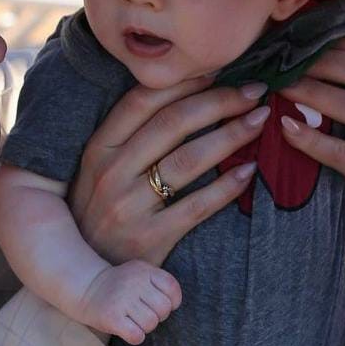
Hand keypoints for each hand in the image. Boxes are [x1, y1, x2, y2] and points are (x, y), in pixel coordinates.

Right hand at [70, 77, 268, 267]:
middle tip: (255, 91)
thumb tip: (187, 96)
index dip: (186, 81)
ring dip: (230, 136)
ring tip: (259, 122)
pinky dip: (226, 187)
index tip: (222, 69)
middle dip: (220, 101)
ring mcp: (129, 207)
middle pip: (173, 124)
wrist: (86, 276)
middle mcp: (111, 173)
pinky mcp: (150, 240)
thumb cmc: (100, 212)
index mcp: (98, 148)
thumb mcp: (100, 170)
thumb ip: (131, 137)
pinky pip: (197, 207)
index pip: (144, 101)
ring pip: (188, 160)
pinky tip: (249, 172)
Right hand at [77, 260, 181, 344]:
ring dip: (145, 327)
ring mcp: (122, 300)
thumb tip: (175, 304)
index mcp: (144, 270)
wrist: (87, 288)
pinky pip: (137, 335)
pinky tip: (128, 329)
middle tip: (145, 314)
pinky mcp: (112, 318)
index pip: (172, 287)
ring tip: (134, 320)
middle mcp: (134, 283)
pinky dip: (135, 336)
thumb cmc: (120, 285)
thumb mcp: (139, 273)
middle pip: (163, 309)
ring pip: (151, 324)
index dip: (173, 301)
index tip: (162, 304)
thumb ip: (158, 282)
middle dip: (158, 316)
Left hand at [275, 30, 344, 219]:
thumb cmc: (336, 155)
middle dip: (322, 62)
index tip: (304, 36)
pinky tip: (285, 128)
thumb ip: (329, 80)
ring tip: (280, 90)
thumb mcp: (337, 114)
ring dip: (313, 94)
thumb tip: (288, 40)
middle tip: (283, 63)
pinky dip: (311, 138)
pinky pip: (343, 152)